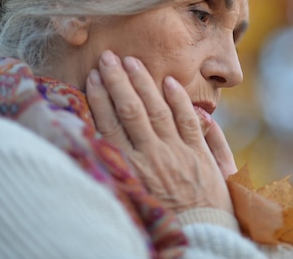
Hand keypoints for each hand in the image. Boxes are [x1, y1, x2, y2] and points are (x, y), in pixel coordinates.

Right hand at [86, 50, 233, 213]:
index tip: (93, 77)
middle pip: (130, 111)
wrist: (198, 235)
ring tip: (131, 61)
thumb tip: (99, 138)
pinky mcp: (199, 153)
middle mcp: (151, 156)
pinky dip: (179, 100)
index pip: (109, 125)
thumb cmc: (161, 219)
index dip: (100, 98)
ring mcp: (176, 152)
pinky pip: (188, 121)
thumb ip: (118, 166)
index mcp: (130, 169)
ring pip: (157, 110)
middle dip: (117, 81)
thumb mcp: (130, 195)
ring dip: (143, 83)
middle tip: (107, 57)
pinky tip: (169, 82)